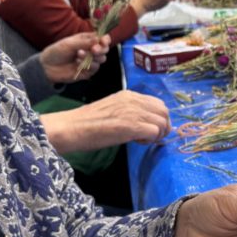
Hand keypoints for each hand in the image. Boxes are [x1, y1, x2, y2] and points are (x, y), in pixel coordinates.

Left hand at [39, 32, 110, 82]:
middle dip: (101, 49)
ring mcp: (90, 61)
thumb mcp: (70, 44)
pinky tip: (77, 63)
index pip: (102, 38)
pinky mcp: (88, 72)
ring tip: (79, 55)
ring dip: (93, 57)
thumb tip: (99, 39)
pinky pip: (95, 69)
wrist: (47, 67)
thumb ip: (85, 42)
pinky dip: (88, 66)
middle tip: (93, 50)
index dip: (105, 40)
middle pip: (105, 49)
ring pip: (102, 59)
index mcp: (87, 40)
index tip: (103, 42)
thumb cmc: (56, 51)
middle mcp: (90, 50)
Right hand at [40, 89, 169, 153]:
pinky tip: (136, 141)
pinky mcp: (132, 125)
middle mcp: (134, 100)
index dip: (158, 118)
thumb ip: (129, 111)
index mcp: (129, 95)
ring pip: (162, 122)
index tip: (148, 129)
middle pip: (164, 111)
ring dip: (156, 134)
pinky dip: (150, 140)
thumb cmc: (87, 122)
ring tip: (141, 139)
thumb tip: (145, 123)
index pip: (157, 103)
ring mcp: (133, 111)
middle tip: (150, 137)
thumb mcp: (113, 109)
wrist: (72, 127)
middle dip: (162, 126)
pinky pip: (155, 132)